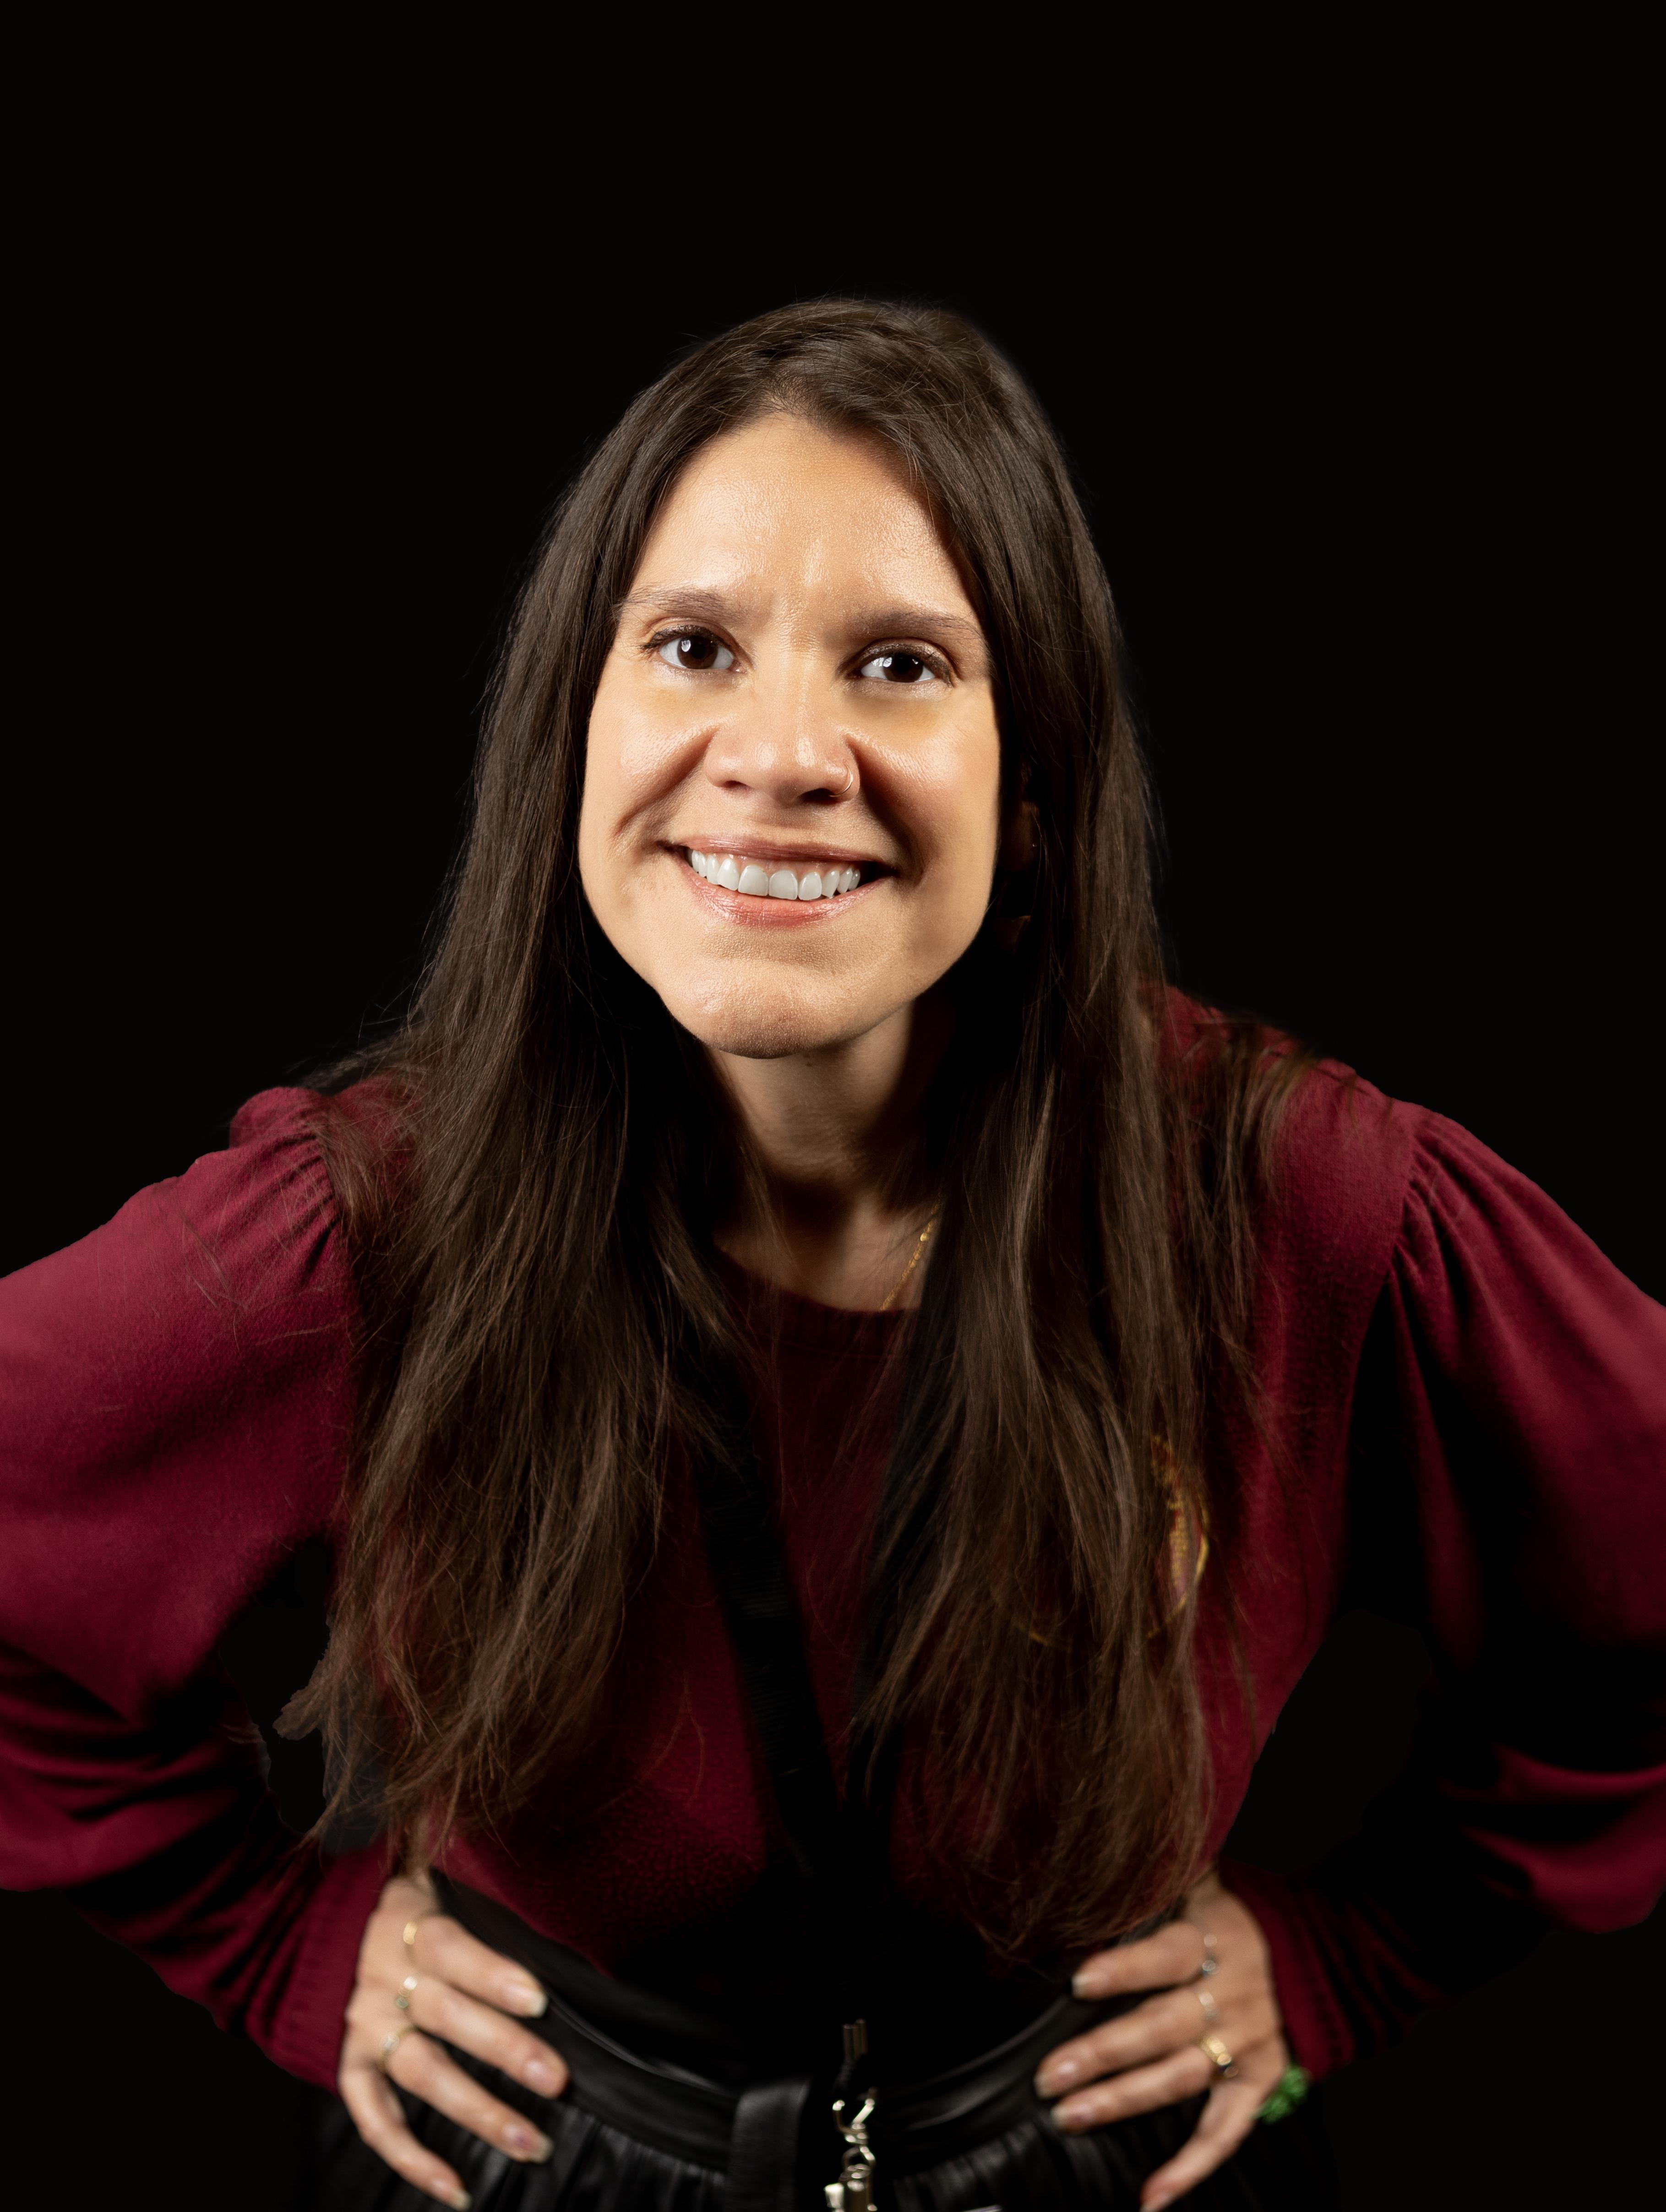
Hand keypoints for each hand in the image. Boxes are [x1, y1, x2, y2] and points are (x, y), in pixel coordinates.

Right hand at [339, 1871, 569, 2209]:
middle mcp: (382, 1980)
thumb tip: (557, 1939)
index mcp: (406, 1927)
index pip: (451, 1949)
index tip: (540, 2000)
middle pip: (446, 2017)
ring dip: (478, 2112)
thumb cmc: (411, 1909)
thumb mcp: (439, 1887)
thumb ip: (485, 1913)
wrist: (326, 1927)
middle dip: (505, 2051)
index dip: (493, 1973)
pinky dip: (411, 2159)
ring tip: (530, 2142)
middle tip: (557, 2080)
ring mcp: (364, 2027)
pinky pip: (375, 2118)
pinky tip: (456, 2186)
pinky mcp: (349, 2065)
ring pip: (422, 2074)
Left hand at [1033, 1869, 1288, 2209]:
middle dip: (1104, 2053)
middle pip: (1162, 2028)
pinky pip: (1224, 2132)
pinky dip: (1190, 2168)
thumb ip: (1169, 1867)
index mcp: (1216, 1942)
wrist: (1328, 1957)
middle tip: (1051, 2074)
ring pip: (1180, 2079)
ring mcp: (1245, 2045)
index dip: (1124, 1968)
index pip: (1165, 1955)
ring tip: (1071, 2116)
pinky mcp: (1259, 2083)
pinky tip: (1151, 2196)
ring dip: (1124, 2102)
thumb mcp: (1212, 1884)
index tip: (1078, 1983)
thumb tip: (1121, 1837)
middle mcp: (1230, 1997)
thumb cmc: (1247, 1916)